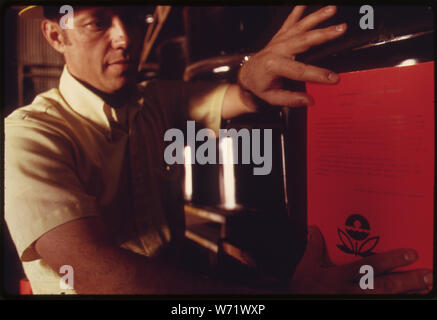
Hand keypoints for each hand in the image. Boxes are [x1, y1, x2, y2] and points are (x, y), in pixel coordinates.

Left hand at [237, 5, 345, 108]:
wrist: (247, 74)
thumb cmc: (259, 85)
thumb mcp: (272, 97)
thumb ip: (290, 99)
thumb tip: (308, 100)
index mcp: (274, 66)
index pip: (299, 70)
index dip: (317, 75)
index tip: (333, 78)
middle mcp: (277, 49)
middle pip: (303, 40)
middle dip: (323, 34)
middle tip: (340, 30)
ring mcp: (279, 40)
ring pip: (300, 26)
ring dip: (316, 17)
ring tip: (332, 9)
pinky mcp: (280, 35)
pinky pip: (290, 21)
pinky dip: (298, 10)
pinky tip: (304, 2)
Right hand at [289, 226, 432, 293]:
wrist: (295, 301)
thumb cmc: (301, 288)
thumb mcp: (305, 267)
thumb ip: (314, 247)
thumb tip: (314, 228)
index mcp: (338, 277)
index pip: (368, 267)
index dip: (390, 260)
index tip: (409, 254)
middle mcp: (349, 291)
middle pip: (384, 287)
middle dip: (407, 280)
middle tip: (428, 274)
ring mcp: (352, 302)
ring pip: (385, 298)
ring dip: (407, 293)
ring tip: (425, 286)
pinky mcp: (353, 306)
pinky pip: (379, 304)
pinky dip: (393, 300)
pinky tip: (408, 297)